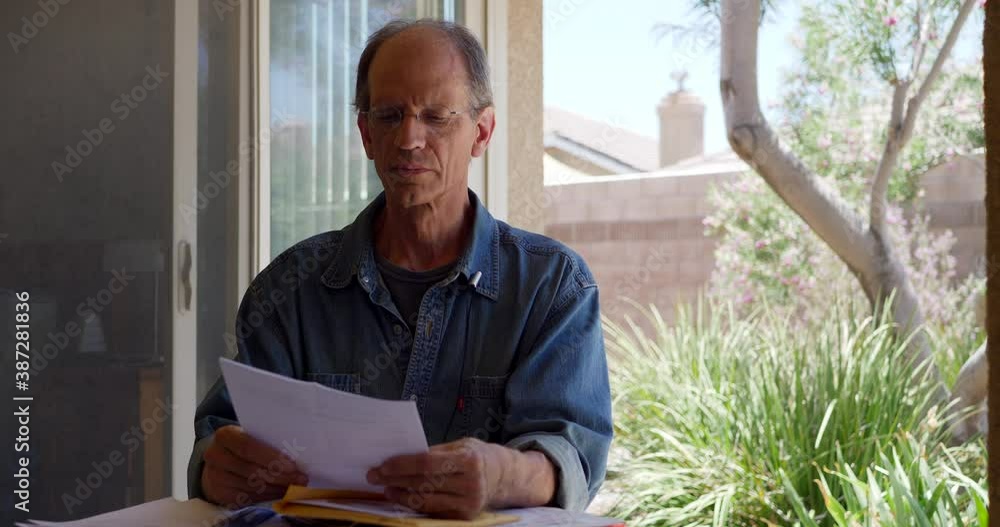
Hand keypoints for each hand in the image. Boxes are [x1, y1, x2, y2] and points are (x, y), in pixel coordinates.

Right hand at [200, 425, 308, 506]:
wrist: (219, 461)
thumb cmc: (243, 445)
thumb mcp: (251, 436)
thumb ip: (267, 442)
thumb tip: (297, 455)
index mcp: (225, 435)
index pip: (248, 447)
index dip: (271, 458)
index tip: (292, 466)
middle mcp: (215, 455)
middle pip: (251, 469)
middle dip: (280, 476)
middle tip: (300, 479)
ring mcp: (215, 477)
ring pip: (251, 486)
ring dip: (276, 488)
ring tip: (294, 486)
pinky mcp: (219, 494)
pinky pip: (247, 497)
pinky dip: (267, 495)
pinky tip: (281, 492)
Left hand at [367, 437, 555, 518]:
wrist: (506, 477)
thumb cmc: (479, 456)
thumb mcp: (461, 445)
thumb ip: (434, 452)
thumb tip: (402, 456)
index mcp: (469, 460)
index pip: (426, 464)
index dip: (401, 465)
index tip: (382, 464)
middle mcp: (471, 484)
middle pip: (423, 483)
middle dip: (395, 479)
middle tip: (374, 475)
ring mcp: (469, 504)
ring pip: (425, 501)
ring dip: (401, 495)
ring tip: (385, 488)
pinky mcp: (465, 517)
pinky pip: (433, 511)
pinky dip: (414, 504)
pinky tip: (402, 497)